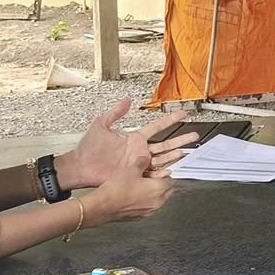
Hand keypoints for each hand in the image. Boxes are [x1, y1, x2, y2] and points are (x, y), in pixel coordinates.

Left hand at [59, 100, 196, 186]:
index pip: (157, 127)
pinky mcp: (135, 175)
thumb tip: (127, 100)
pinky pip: (153, 173)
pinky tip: (174, 168)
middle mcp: (140, 150)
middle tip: (194, 136)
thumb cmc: (88, 148)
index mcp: (135, 138)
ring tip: (188, 151)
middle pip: (165, 143)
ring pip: (163, 158)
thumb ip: (115, 113)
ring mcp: (139, 163)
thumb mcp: (101, 125)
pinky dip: (164, 171)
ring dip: (176, 154)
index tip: (183, 114)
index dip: (170, 120)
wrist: (80, 167)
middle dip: (180, 139)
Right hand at [81, 133, 177, 224]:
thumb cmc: (116, 191)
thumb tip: (145, 158)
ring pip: (159, 200)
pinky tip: (136, 195)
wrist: (103, 207)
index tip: (162, 170)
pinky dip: (146, 201)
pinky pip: (149, 207)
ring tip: (143, 186)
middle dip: (162, 183)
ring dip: (155, 193)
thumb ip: (142, 162)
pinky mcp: (141, 216)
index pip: (171, 180)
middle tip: (154, 177)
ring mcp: (149, 211)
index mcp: (159, 189)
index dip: (166, 173)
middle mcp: (157, 202)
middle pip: (168, 191)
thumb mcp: (131, 170)